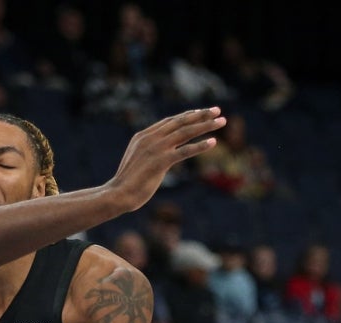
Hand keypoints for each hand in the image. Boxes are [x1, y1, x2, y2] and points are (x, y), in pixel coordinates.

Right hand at [109, 107, 225, 211]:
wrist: (118, 194)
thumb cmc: (128, 181)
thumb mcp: (137, 160)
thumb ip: (149, 151)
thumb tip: (162, 153)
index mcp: (143, 136)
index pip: (170, 121)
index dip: (188, 115)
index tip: (202, 112)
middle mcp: (150, 138)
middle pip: (181, 122)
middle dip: (201, 115)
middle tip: (217, 110)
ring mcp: (156, 149)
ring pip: (186, 132)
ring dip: (206, 126)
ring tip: (222, 122)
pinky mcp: (161, 162)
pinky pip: (185, 151)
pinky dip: (200, 146)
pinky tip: (213, 142)